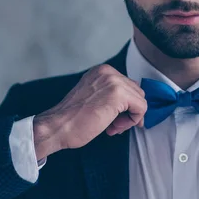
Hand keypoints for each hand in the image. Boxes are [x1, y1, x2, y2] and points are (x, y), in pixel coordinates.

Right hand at [32, 64, 146, 159]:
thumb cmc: (72, 119)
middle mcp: (108, 72)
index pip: (128, 86)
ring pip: (140, 100)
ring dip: (129, 118)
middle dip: (129, 111)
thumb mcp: (93, 97)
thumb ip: (110, 95)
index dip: (125, 106)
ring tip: (112, 127)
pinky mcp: (118, 94)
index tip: (115, 119)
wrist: (57, 127)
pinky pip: (141, 108)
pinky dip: (132, 121)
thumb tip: (132, 103)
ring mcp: (113, 81)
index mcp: (101, 71)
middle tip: (114, 126)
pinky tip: (114, 127)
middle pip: (136, 92)